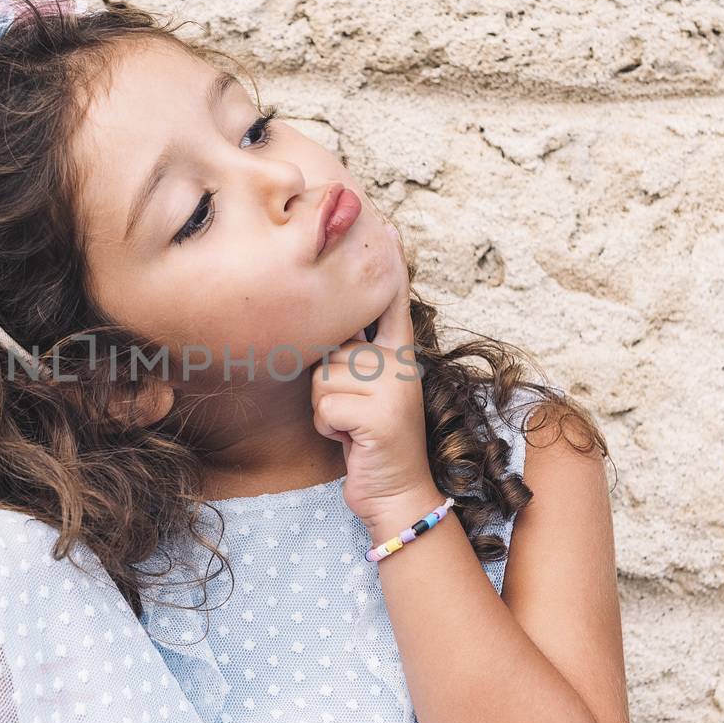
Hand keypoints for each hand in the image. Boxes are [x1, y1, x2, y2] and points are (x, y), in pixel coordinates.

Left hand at [311, 227, 436, 529]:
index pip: (392, 304)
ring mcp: (393, 388)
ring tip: (352, 427)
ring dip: (325, 409)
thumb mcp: (366, 393)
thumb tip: (327, 324)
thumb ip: (356, 359)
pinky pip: (325, 407)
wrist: (397, 495)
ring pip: (323, 379)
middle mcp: (401, 364)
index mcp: (399, 356)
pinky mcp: (380, 414)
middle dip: (326, 385)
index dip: (389, 268)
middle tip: (351, 413)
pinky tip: (353, 441)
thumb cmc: (370, 442)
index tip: (390, 227)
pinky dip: (329, 429)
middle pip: (331, 349)